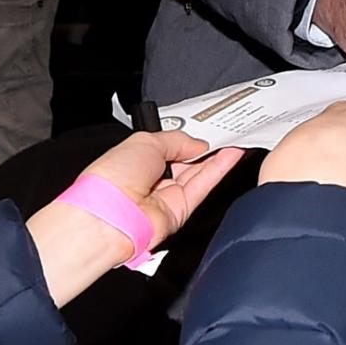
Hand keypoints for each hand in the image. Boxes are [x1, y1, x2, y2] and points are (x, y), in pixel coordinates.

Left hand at [25, 131, 245, 304]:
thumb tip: (198, 143)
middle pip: (185, 161)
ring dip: (217, 158)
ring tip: (235, 140)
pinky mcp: (180, 212)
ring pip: (198, 174)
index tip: (205, 128)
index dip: (186, 137)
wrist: (110, 216)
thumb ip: (176, 139)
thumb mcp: (145, 141)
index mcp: (136, 160)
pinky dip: (218, 171)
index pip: (168, 146)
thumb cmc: (112, 179)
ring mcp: (166, 197)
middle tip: (224, 131)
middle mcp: (151, 180)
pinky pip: (202, 187)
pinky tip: (231, 156)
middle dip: (203, 147)